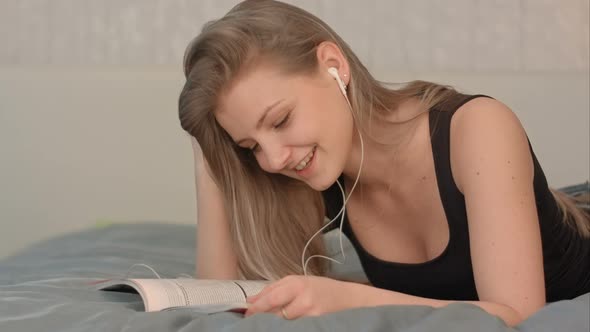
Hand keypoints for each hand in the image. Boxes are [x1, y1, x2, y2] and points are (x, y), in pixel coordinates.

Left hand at [244, 275, 364, 318]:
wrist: (349, 299)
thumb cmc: (321, 288)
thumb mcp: (297, 281)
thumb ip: (272, 289)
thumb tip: (250, 301)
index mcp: (297, 284)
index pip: (271, 298)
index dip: (256, 309)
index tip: (247, 314)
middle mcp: (304, 300)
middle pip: (275, 314)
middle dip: (263, 318)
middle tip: (254, 321)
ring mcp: (311, 316)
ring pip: (283, 324)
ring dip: (274, 325)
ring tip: (269, 323)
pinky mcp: (316, 326)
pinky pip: (295, 329)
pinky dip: (288, 327)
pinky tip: (285, 326)